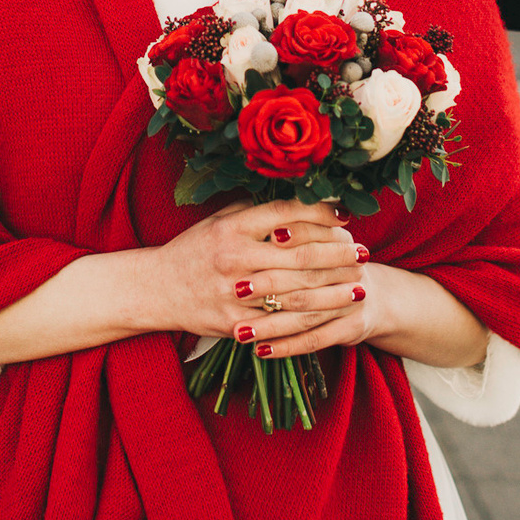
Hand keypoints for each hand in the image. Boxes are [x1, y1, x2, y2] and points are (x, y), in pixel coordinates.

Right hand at [146, 198, 362, 341]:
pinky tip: (332, 314)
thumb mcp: (219, 220)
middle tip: (364, 252)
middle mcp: (234, 257)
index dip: (322, 212)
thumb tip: (299, 196)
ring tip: (360, 284)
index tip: (347, 215)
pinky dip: (310, 318)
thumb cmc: (194, 249)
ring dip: (334, 290)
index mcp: (232, 226)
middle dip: (338, 254)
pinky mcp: (235, 323)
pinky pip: (280, 322)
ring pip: (297, 292)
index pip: (286, 213)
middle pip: (300, 255)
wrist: (155, 290)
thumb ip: (256, 210)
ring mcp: (234, 293)